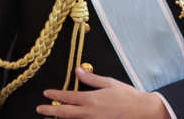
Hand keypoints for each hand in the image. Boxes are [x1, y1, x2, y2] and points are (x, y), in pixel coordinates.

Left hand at [36, 68, 170, 118]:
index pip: (68, 97)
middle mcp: (90, 113)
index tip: (46, 94)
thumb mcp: (109, 83)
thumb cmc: (128, 97)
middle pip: (65, 113)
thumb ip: (91, 78)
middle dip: (50, 111)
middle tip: (40, 109)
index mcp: (91, 99)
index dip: (55, 95)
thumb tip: (78, 71)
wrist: (143, 112)